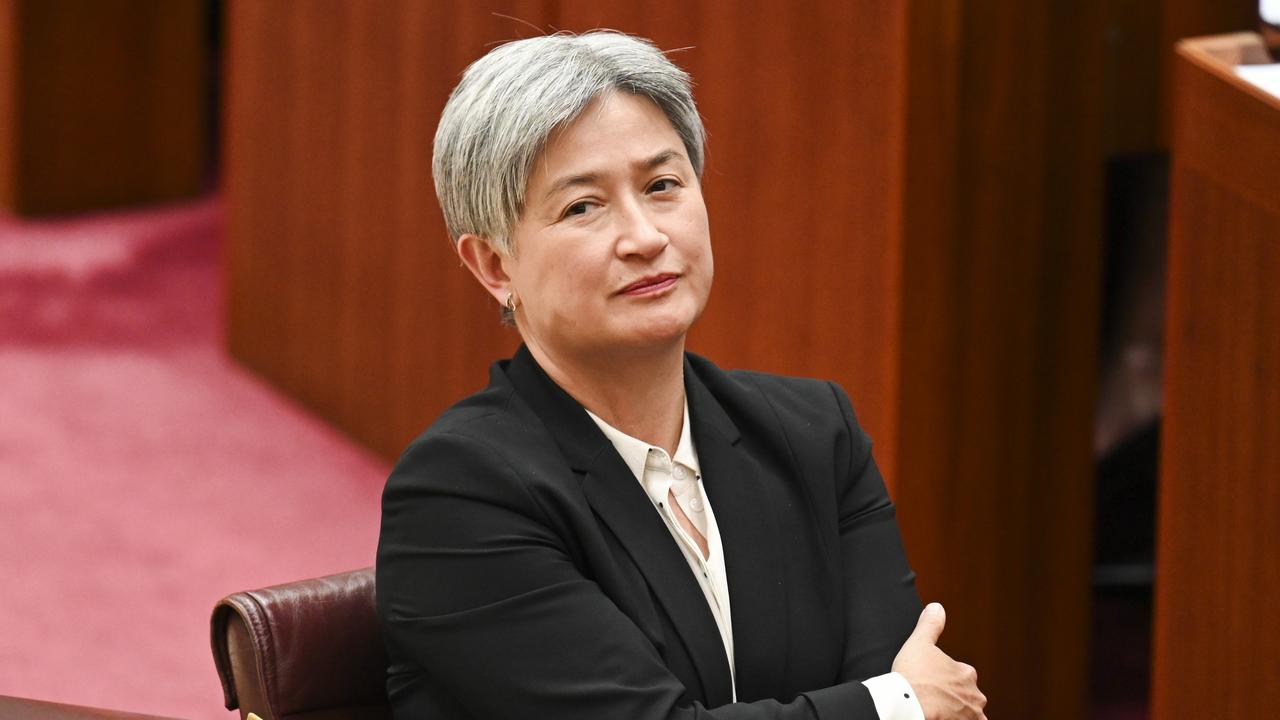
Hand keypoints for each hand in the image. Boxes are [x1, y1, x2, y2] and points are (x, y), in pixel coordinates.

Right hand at [891, 603, 987, 719]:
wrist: (907, 704)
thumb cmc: (913, 676)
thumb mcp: (919, 643)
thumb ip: (930, 625)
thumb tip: (937, 608)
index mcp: (966, 673)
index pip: (962, 676)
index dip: (945, 679)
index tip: (931, 683)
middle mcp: (974, 695)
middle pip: (968, 696)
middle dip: (954, 698)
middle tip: (934, 699)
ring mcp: (971, 715)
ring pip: (970, 714)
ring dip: (959, 712)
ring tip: (940, 711)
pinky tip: (942, 717)